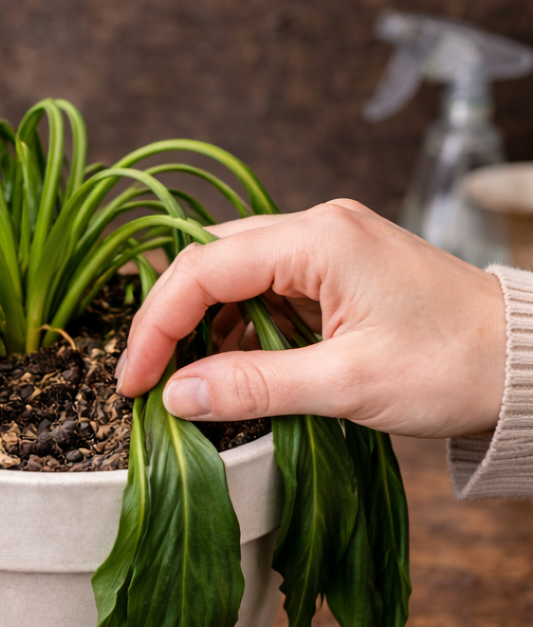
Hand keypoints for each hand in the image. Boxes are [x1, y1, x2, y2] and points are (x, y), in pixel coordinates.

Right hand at [117, 199, 507, 438]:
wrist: (524, 363)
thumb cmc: (453, 365)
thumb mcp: (346, 383)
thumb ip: (253, 387)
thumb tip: (176, 397)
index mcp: (318, 240)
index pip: (202, 270)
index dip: (155, 327)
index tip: (133, 383)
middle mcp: (316, 229)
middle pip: (208, 263)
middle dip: (167, 322)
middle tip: (146, 382)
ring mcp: (325, 249)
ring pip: (230, 277)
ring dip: (200, 329)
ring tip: (186, 383)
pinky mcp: (333, 275)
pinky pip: (261, 294)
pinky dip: (234, 332)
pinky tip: (230, 370)